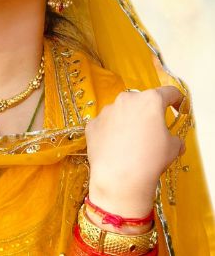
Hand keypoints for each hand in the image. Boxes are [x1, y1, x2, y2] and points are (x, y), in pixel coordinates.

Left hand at [85, 86, 184, 217]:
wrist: (119, 177)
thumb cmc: (150, 159)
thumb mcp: (173, 148)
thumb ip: (174, 137)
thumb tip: (173, 141)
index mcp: (150, 100)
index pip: (168, 92)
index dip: (176, 100)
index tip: (177, 108)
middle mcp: (126, 99)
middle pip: (141, 101)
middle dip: (147, 113)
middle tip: (152, 131)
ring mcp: (106, 110)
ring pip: (121, 111)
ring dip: (128, 122)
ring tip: (131, 143)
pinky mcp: (93, 123)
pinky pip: (105, 124)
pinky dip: (111, 132)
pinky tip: (115, 148)